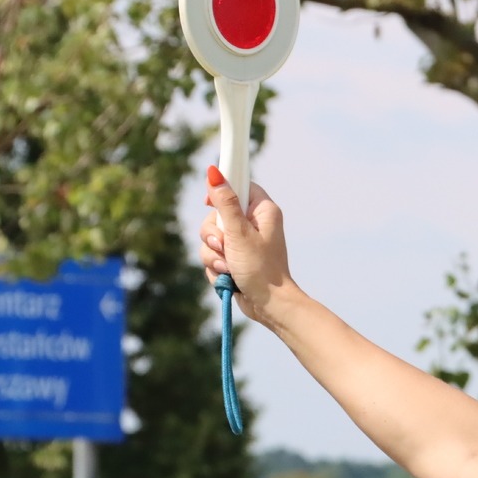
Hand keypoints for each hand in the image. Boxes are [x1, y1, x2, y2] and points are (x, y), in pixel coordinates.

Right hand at [198, 166, 294, 324]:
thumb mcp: (238, 233)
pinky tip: (229, 277)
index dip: (222, 190)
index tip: (208, 201)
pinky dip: (216, 268)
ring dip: (214, 255)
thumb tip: (214, 172)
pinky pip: (213, 256)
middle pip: (217, 214)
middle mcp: (253, 224)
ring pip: (210, 238)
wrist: (268, 305)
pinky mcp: (234, 258)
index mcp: (262, 211)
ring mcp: (242, 242)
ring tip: (229, 267)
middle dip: (213, 235)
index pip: (239, 184)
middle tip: (224, 246)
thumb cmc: (261, 269)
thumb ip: (225, 202)